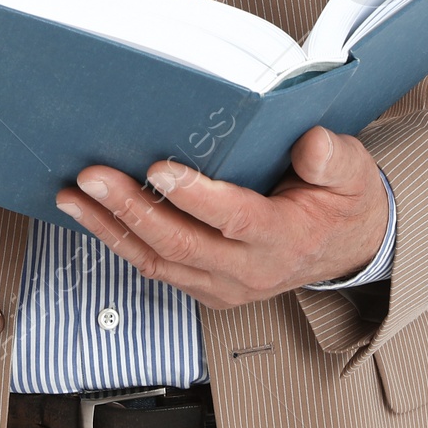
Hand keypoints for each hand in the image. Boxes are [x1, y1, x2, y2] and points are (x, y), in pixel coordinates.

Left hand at [55, 125, 388, 308]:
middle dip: (130, 208)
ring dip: (111, 228)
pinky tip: (92, 216)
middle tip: (93, 175)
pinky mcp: (205, 285)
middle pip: (180, 243)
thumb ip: (332, 157)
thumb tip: (310, 142)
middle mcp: (248, 270)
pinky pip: (156, 267)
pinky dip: (120, 242)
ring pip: (158, 260)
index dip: (195, 196)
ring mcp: (223, 284)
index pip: (234, 220)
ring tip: (75, 196)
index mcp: (283, 238)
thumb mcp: (353, 172)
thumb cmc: (342, 204)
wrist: (346, 248)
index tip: (160, 169)